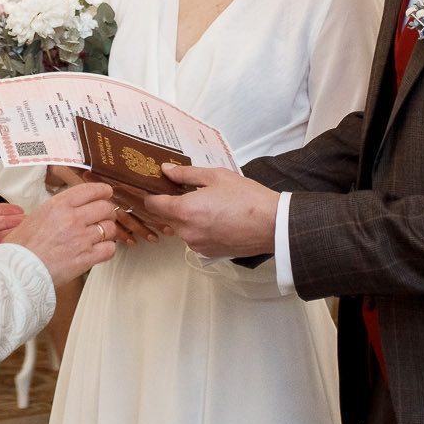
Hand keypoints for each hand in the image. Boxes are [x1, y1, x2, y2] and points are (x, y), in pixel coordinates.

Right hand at [3, 181, 119, 285]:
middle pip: (105, 207)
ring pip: (110, 228)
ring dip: (108, 231)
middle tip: (105, 216)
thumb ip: (56, 209)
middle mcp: (72, 219)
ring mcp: (81, 239)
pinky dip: (107, 249)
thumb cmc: (20, 248)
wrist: (16, 271)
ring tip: (100, 235)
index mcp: (58, 205)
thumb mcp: (35, 216)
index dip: (103, 190)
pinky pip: (109, 249)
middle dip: (108, 211)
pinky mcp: (86, 258)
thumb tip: (70, 207)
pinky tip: (99, 250)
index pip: (91, 190)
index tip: (106, 193)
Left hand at [139, 164, 279, 258]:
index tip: (157, 186)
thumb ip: (186, 174)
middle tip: (187, 191)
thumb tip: (166, 170)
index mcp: (184, 210)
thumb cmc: (247, 199)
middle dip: (171, 204)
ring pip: (180, 228)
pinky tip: (215, 218)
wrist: (272, 224)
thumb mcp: (216, 176)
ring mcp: (196, 244)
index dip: (151, 193)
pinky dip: (198, 228)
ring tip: (207, 205)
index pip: (152, 204)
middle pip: (165, 217)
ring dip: (186, 217)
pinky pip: (193, 238)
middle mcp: (186, 231)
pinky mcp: (207, 252)